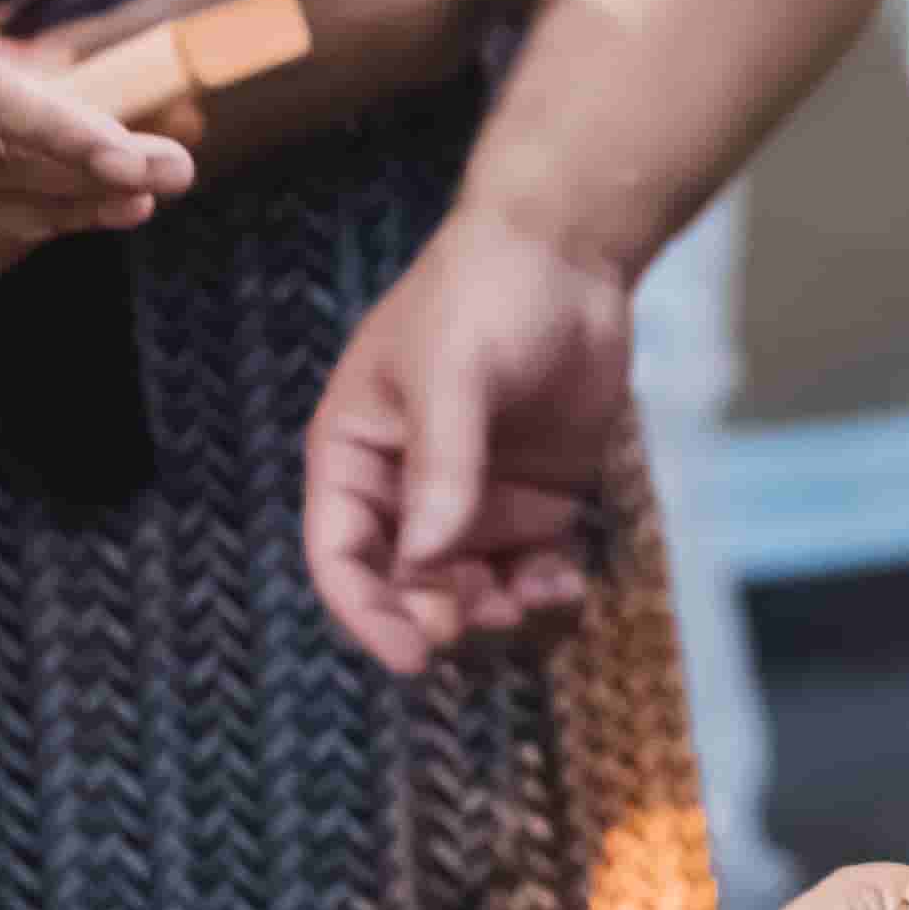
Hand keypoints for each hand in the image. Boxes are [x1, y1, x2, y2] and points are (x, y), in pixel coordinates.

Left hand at [32, 0, 524, 179]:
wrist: (416, 12)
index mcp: (177, 27)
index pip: (62, 59)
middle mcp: (185, 94)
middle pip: (74, 120)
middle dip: (14, 105)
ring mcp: (209, 133)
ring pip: (110, 154)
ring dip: (59, 137)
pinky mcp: (232, 150)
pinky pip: (149, 164)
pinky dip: (108, 152)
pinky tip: (70, 140)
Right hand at [299, 199, 639, 668]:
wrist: (568, 253)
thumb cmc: (484, 295)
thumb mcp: (453, 372)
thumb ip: (441, 466)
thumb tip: (428, 564)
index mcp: (354, 455)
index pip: (340, 557)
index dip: (367, 614)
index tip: (414, 655)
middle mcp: (405, 490)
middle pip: (406, 590)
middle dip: (444, 617)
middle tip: (491, 617)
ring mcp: (471, 501)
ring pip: (470, 593)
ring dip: (500, 613)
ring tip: (539, 596)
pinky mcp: (532, 502)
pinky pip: (528, 572)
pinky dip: (544, 591)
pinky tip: (568, 579)